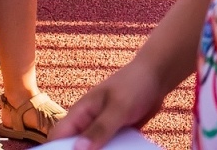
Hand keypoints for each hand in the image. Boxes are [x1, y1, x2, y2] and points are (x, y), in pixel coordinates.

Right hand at [50, 59, 167, 149]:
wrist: (158, 74)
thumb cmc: (135, 83)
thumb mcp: (119, 106)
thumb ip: (100, 128)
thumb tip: (78, 149)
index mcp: (80, 112)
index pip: (58, 137)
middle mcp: (88, 122)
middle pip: (75, 146)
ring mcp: (102, 128)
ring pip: (93, 149)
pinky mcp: (115, 133)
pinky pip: (110, 148)